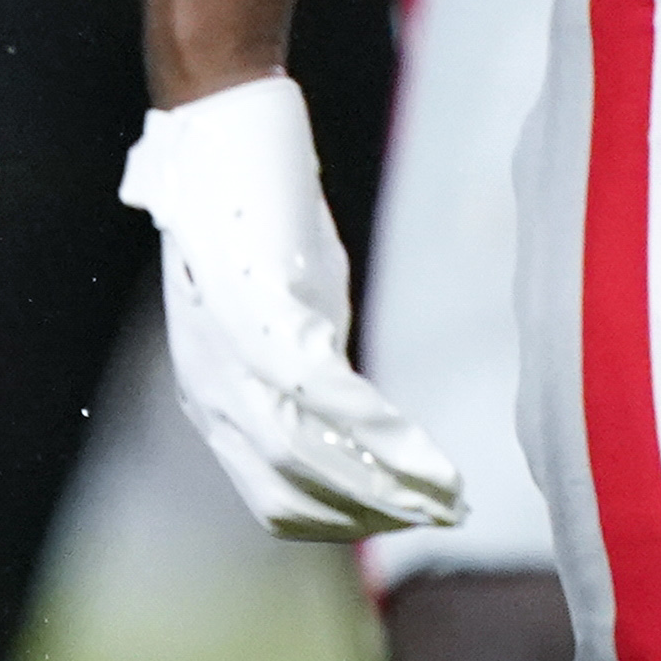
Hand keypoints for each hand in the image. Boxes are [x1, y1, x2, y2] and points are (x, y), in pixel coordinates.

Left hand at [119, 76, 462, 538]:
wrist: (223, 135)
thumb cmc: (260, 224)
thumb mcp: (288, 316)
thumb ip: (312, 375)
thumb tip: (359, 424)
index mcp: (212, 399)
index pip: (272, 497)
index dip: (342, 523)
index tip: (405, 525)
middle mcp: (211, 391)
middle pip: (290, 494)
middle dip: (373, 516)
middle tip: (443, 518)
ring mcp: (229, 357)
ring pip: (306, 459)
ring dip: (386, 487)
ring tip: (448, 498)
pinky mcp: (262, 314)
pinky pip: (323, 397)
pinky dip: (380, 435)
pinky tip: (426, 454)